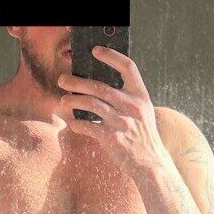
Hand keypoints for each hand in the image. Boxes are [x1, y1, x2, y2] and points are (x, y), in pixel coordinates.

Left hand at [57, 48, 169, 179]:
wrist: (151, 163)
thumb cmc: (143, 135)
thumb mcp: (143, 112)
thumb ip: (127, 98)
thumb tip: (99, 85)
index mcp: (141, 96)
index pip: (128, 67)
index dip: (112, 56)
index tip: (95, 50)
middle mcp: (132, 107)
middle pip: (100, 86)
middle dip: (77, 82)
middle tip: (62, 80)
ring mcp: (122, 122)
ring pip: (90, 104)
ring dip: (73, 100)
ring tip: (64, 100)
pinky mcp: (112, 138)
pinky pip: (87, 126)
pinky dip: (76, 123)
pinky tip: (72, 122)